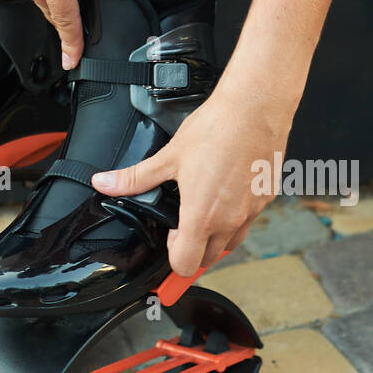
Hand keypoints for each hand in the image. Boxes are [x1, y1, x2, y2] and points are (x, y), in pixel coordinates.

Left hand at [90, 79, 292, 275]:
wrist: (255, 108)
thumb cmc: (216, 129)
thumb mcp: (169, 156)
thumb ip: (136, 178)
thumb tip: (105, 183)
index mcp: (202, 216)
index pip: (186, 265)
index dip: (173, 255)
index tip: (171, 234)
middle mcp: (230, 220)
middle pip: (209, 258)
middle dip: (194, 247)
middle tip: (185, 219)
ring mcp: (251, 211)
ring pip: (232, 242)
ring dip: (217, 235)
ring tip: (207, 205)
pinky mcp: (266, 198)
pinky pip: (249, 220)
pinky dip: (237, 215)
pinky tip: (228, 189)